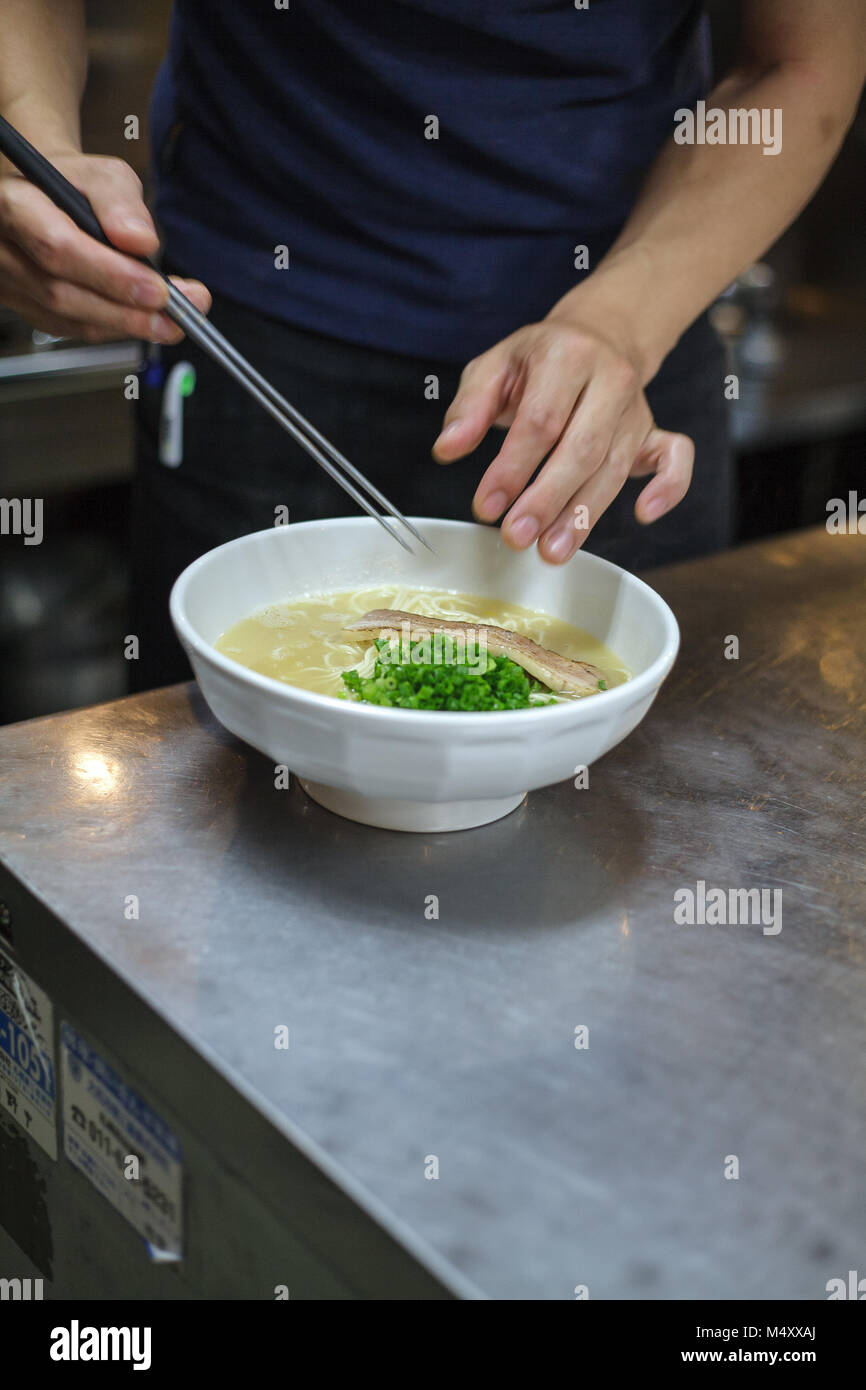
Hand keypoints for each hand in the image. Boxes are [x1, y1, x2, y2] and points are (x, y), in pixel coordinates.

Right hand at [0, 149, 209, 342]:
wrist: (47, 197)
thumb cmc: (71, 183)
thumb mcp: (101, 174)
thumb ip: (121, 202)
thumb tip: (141, 240)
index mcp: (15, 205)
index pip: (59, 247)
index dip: (111, 275)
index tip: (158, 289)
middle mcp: (5, 249)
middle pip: (63, 293)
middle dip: (127, 311)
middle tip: (177, 315)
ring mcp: (11, 284)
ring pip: (69, 320)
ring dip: (127, 325)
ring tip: (172, 321)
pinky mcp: (27, 309)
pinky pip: (73, 330)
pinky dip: (114, 328)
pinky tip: (142, 320)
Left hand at [433, 313, 693, 563]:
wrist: (600, 335)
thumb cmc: (541, 359)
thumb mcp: (495, 366)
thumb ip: (469, 407)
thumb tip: (447, 449)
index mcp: (567, 356)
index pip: (540, 421)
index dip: (512, 468)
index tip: (487, 506)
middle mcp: (610, 380)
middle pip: (581, 448)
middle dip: (547, 499)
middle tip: (517, 536)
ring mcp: (638, 409)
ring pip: (615, 466)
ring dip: (584, 514)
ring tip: (552, 550)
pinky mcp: (655, 431)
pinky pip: (676, 459)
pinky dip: (669, 488)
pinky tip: (643, 515)